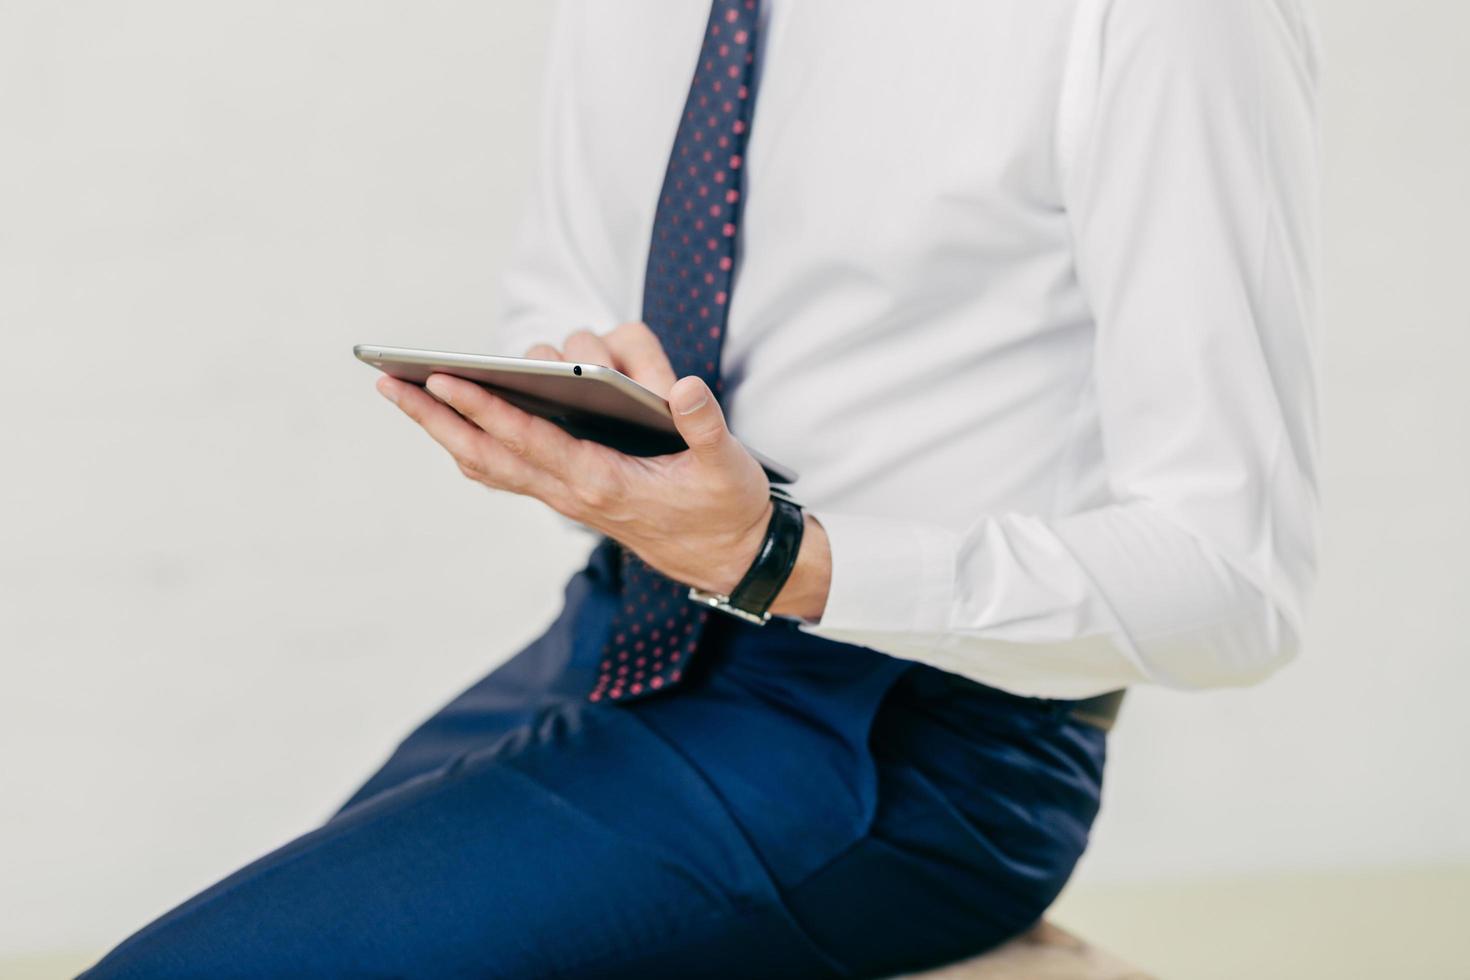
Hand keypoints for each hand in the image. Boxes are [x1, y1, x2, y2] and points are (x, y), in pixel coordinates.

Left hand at [374, 323, 831, 611]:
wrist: (727, 557)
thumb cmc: (723, 506)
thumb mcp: (726, 465)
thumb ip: (704, 425)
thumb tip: (681, 387)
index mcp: (604, 481)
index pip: (531, 440)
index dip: (487, 409)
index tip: (444, 379)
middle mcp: (573, 491)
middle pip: (489, 453)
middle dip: (438, 418)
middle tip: (390, 382)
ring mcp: (565, 497)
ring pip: (490, 464)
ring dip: (446, 431)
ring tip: (408, 395)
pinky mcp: (569, 495)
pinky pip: (508, 472)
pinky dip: (472, 447)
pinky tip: (454, 426)